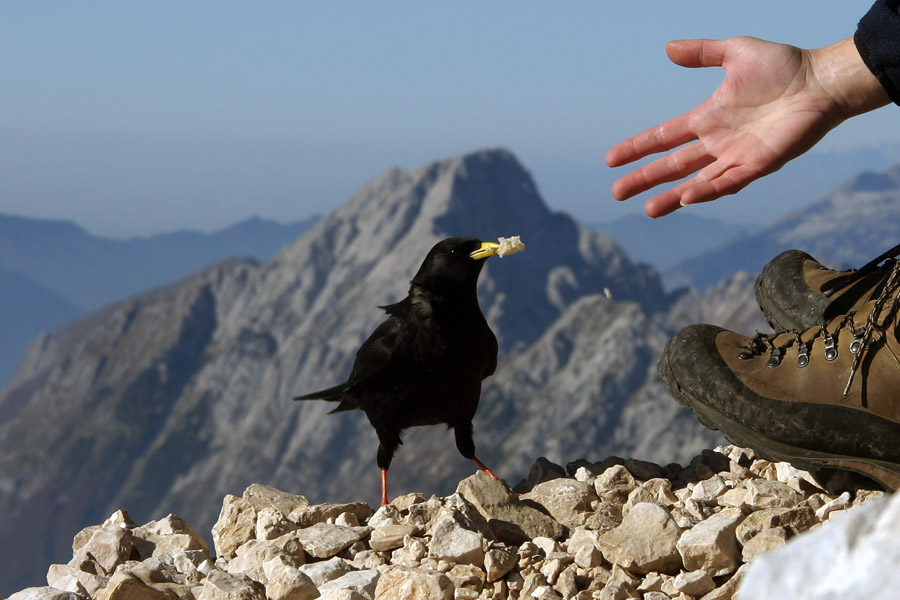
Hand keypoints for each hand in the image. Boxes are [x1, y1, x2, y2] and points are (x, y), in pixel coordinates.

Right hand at [606, 36, 889, 217]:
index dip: (638, 148)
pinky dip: (708, 190)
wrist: (823, 80)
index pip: (664, 137)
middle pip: (673, 165)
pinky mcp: (759, 164)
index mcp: (708, 118)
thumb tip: (667, 48)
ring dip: (672, 197)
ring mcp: (737, 156)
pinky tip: (687, 197)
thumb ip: (702, 52)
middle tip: (617, 193)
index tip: (612, 159)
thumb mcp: (736, 51)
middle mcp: (717, 142)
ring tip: (649, 209)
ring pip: (696, 182)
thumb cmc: (784, 66)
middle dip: (645, 179)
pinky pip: (728, 181)